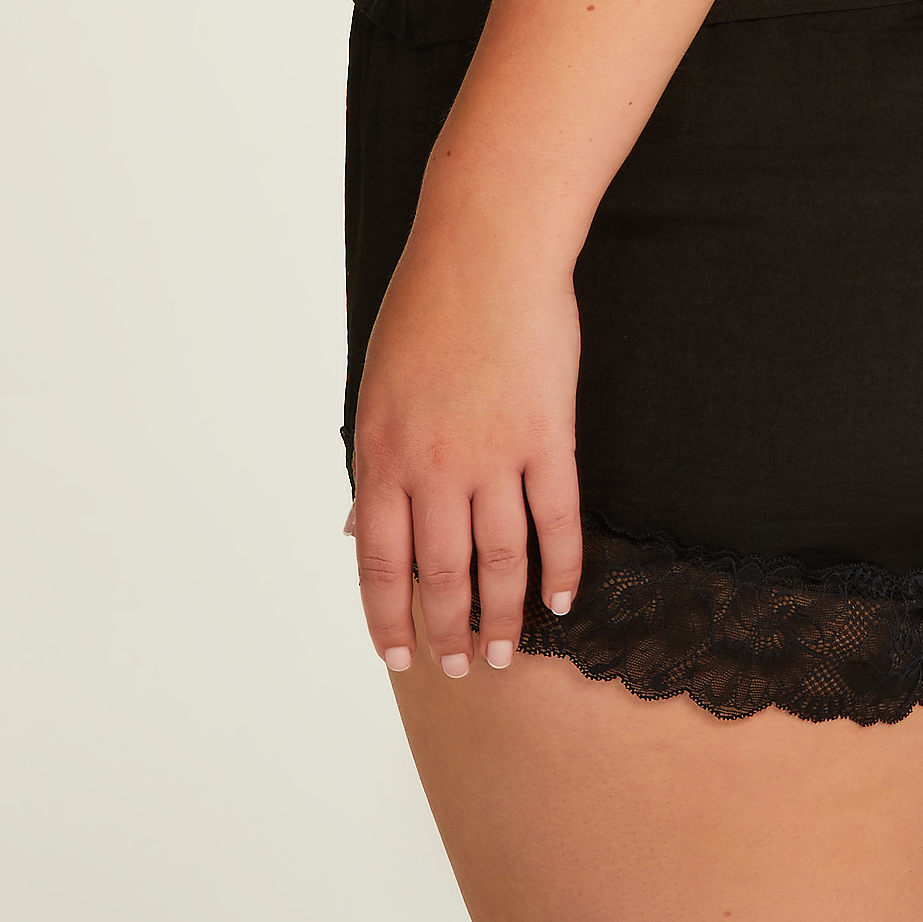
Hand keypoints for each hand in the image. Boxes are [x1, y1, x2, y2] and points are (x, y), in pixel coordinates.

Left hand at [348, 200, 583, 681]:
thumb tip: (358, 529)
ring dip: (504, 615)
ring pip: (498, 559)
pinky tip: (564, 599)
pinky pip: (555, 517)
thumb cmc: (426, 308)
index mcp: (380, 455)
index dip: (388, 619)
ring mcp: (491, 453)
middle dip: (449, 632)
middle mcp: (431, 466)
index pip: (380, 563)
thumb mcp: (376, 388)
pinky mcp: (546, 435)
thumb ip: (373, 465)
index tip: (399, 659)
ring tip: (509, 653)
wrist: (485, 250)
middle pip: (441, 574)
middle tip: (462, 671)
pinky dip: (561, 566)